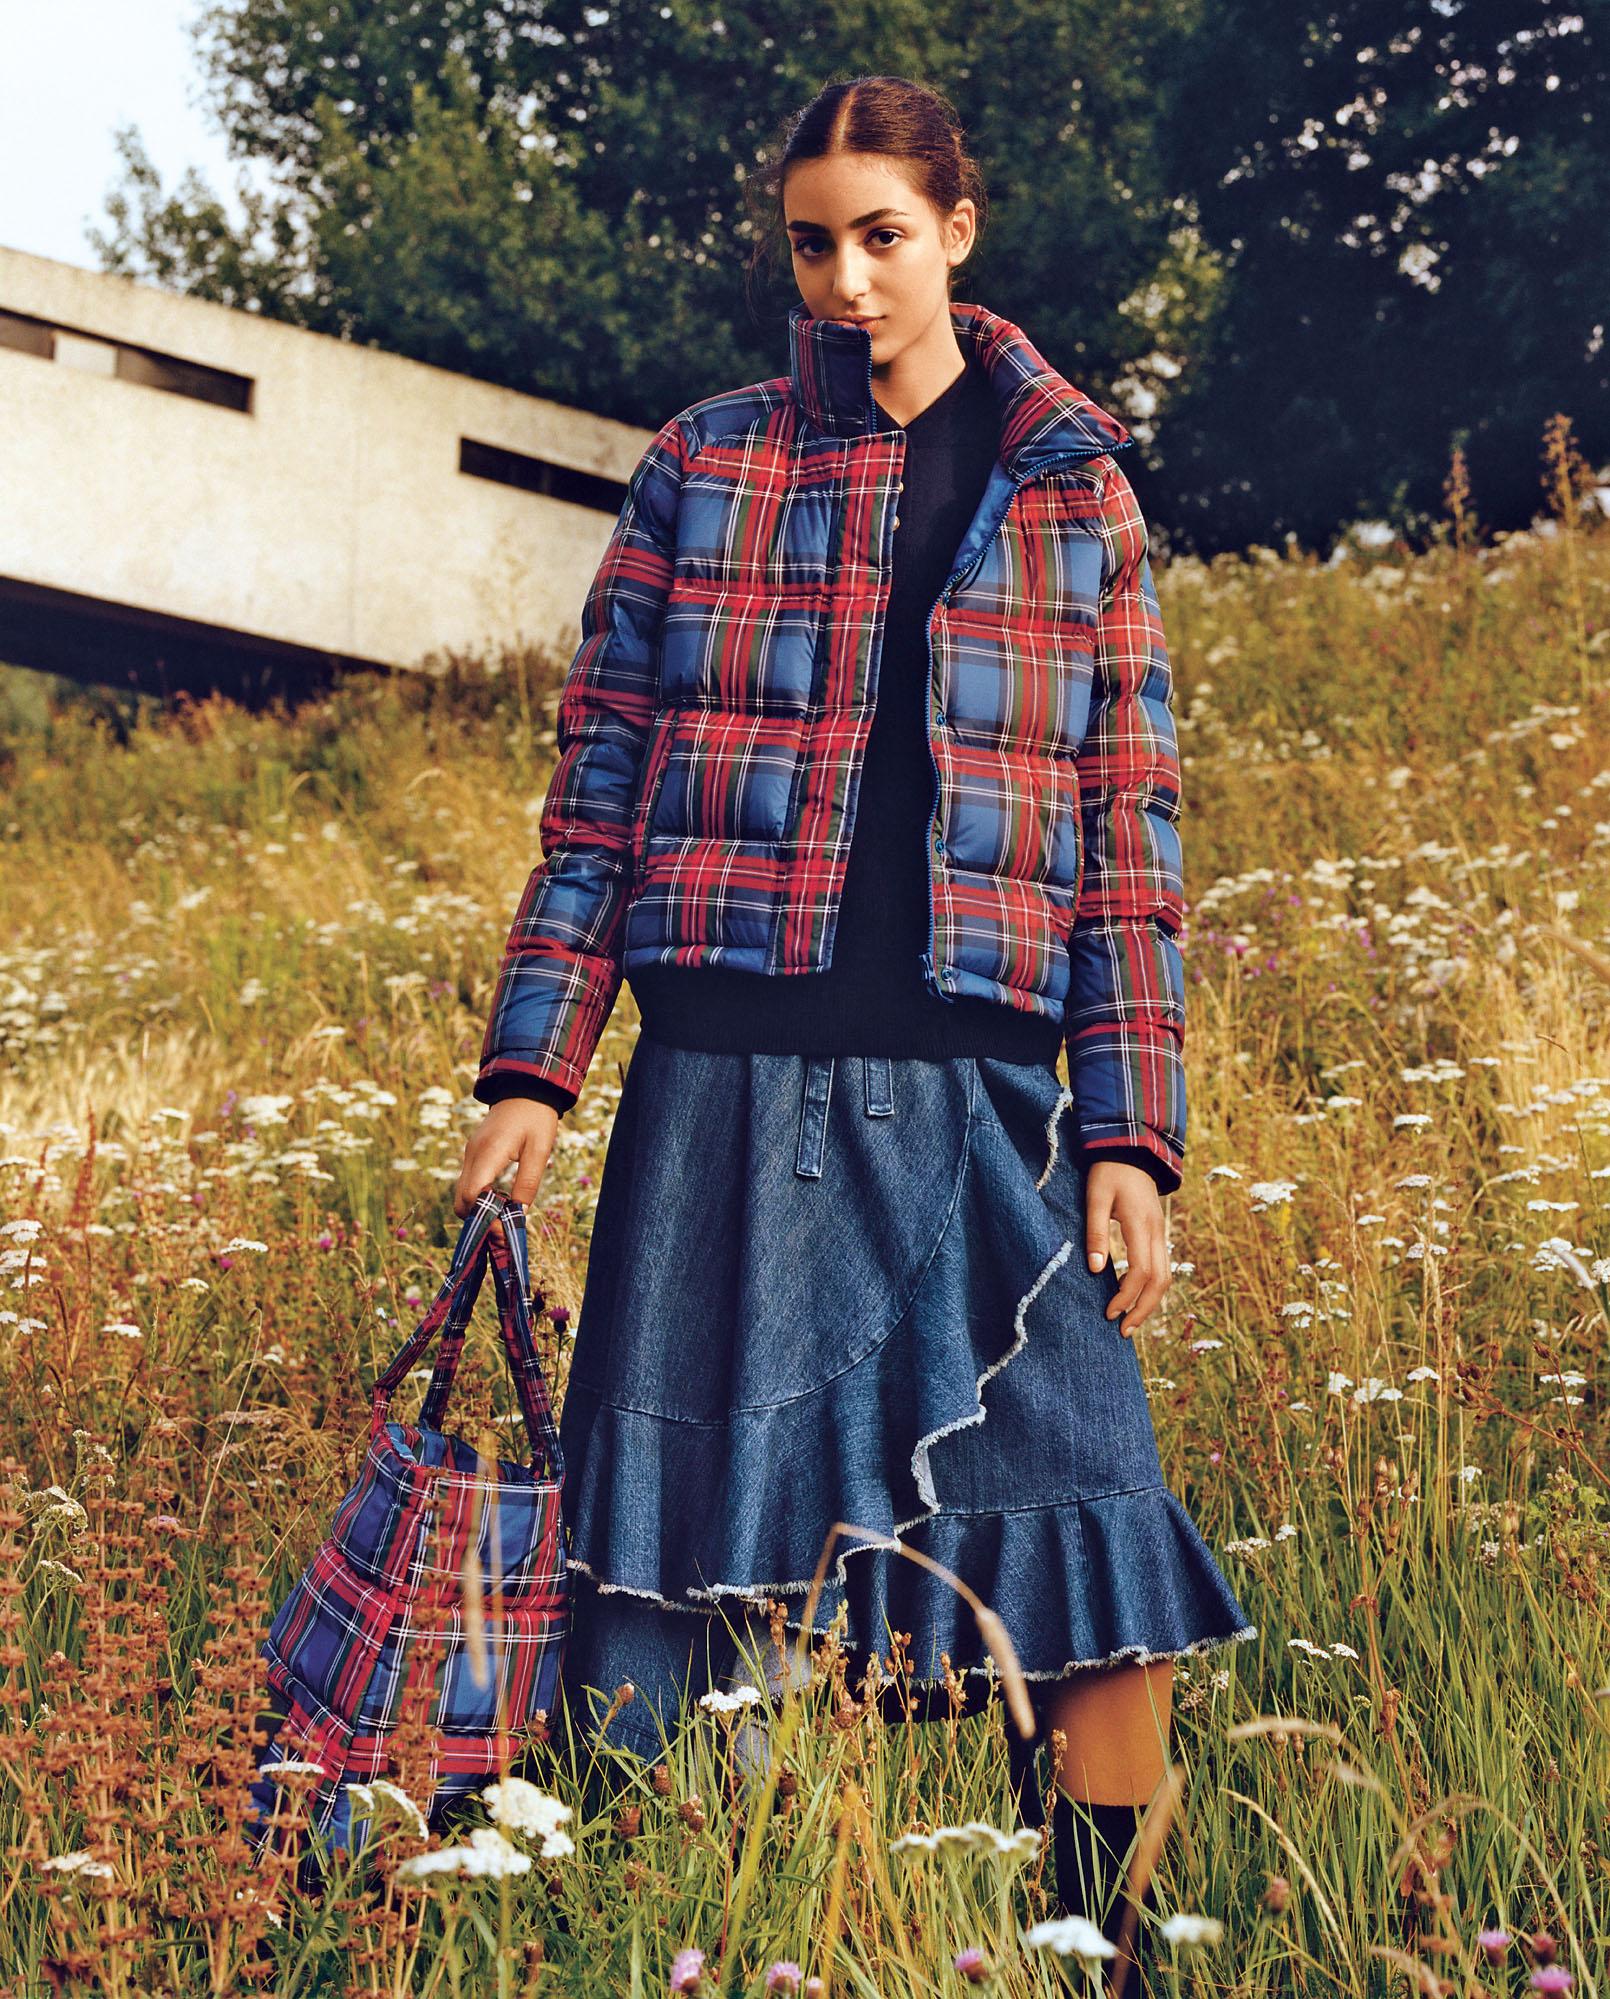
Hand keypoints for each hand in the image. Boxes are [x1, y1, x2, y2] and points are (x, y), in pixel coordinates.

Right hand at [454, 1099, 560, 1238]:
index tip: (503, 1231)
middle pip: (461, 1199)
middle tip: (504, 1228)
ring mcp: (470, 1153)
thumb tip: (518, 1213)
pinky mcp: (473, 1153)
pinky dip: (480, 1196)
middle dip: (479, 1218)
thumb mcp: (539, 1151)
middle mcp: (472, 1154)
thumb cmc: (536, 1118)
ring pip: (462, 1193)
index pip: (472, 1195)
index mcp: (488, 1152)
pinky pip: (469, 1182)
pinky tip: (501, 1198)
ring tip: (505, 1213)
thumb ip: (528, 1183)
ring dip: (479, 1208)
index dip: (484, 1218)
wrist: (525, 1089)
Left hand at [1084, 1159, 1171, 1339]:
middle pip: (1160, 1281)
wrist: (1131, 1151)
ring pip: (1165, 1277)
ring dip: (1150, 1302)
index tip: (1109, 1313)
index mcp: (1141, 1224)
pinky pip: (1161, 1267)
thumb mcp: (1095, 1197)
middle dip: (1143, 1309)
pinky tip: (1133, 1296)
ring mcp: (1161, 1233)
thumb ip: (1095, 1231)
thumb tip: (1094, 1268)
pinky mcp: (1158, 1233)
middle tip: (1123, 1331)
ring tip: (1129, 1322)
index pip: (1141, 1271)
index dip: (1127, 1296)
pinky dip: (1151, 1288)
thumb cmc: (1108, 1172)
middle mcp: (1157, 1232)